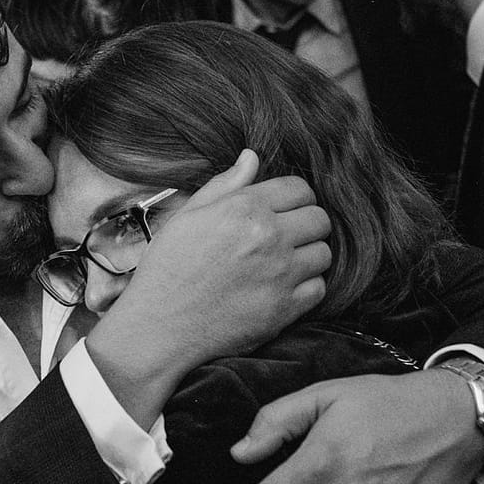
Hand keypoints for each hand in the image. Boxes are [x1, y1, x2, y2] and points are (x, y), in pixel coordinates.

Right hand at [89, 150, 330, 421]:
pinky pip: (319, 288)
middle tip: (287, 236)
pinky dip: (307, 288)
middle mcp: (269, 237)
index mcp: (245, 208)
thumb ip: (226, 184)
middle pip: (320, 219)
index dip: (294, 197)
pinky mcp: (285, 309)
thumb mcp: (188, 216)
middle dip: (307, 224)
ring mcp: (281, 274)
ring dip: (309, 256)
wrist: (159, 327)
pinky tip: (284, 288)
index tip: (284, 210)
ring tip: (285, 263)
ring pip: (324, 254)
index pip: (300, 188)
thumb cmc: (168, 268)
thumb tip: (252, 156)